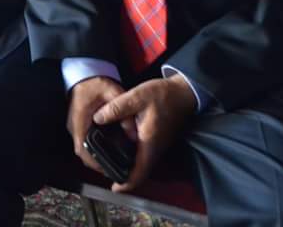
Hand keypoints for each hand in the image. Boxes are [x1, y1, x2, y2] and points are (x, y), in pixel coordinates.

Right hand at [67, 76, 130, 177]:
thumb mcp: (113, 92)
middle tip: (114, 168)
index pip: (82, 148)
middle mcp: (73, 126)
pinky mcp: (77, 125)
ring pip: (82, 149)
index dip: (93, 162)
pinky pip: (83, 142)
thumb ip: (123, 111)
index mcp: (80, 119)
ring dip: (94, 157)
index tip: (107, 168)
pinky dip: (93, 149)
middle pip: (82, 153)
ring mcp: (73, 126)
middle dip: (96, 163)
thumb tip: (133, 133)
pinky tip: (107, 148)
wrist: (84, 74)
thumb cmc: (96, 83)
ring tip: (112, 161)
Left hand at [91, 74, 197, 191]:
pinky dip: (132, 156)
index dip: (127, 183)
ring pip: (142, 163)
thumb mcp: (137, 96)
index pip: (140, 171)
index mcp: (150, 141)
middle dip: (123, 175)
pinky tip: (120, 147)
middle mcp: (156, 148)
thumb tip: (98, 119)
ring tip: (108, 160)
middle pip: (140, 171)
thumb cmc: (164, 94)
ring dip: (128, 166)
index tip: (115, 189)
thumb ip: (116, 108)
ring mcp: (158, 146)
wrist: (184, 93)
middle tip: (105, 171)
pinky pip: (144, 154)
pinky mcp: (158, 141)